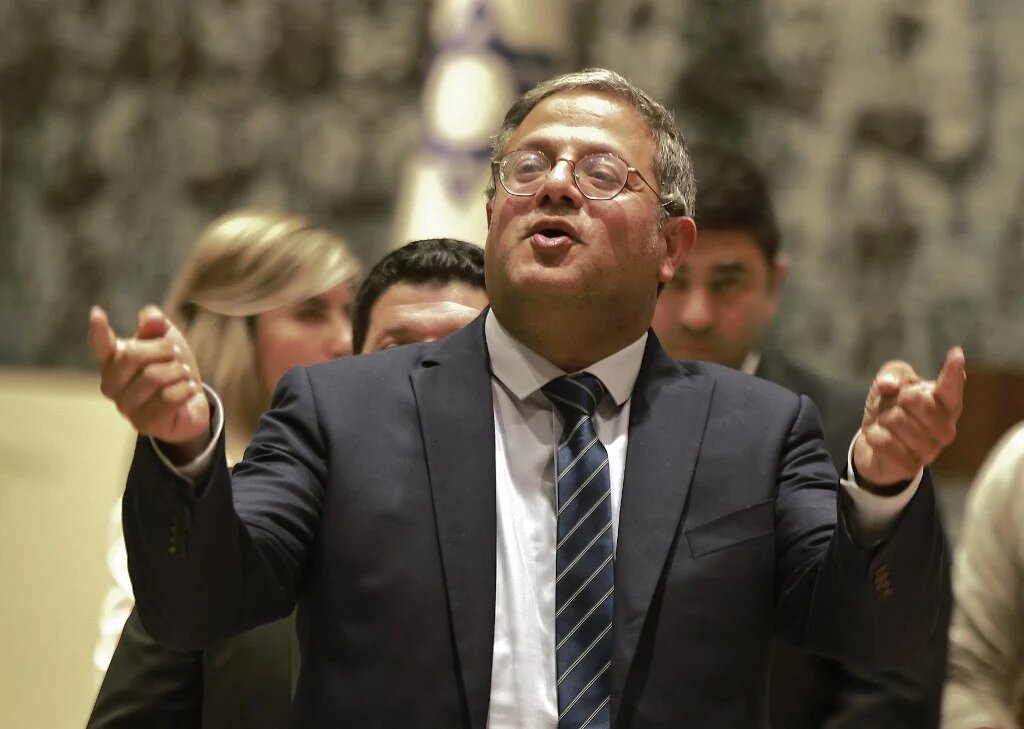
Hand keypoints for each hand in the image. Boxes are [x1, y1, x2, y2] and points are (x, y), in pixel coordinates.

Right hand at [88, 305, 210, 459]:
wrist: (192, 402)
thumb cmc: (171, 367)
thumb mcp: (166, 338)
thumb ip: (155, 322)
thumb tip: (151, 319)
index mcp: (113, 361)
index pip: (101, 345)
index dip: (98, 330)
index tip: (96, 313)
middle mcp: (112, 385)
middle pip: (133, 356)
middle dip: (163, 350)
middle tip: (176, 355)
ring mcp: (126, 407)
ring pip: (154, 377)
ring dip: (178, 372)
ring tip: (183, 375)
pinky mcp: (144, 423)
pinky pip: (169, 398)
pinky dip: (186, 389)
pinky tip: (188, 390)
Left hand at [853, 346, 964, 489]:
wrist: (873, 446)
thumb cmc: (890, 409)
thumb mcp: (890, 383)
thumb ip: (892, 374)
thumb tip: (889, 386)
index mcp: (945, 405)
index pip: (951, 389)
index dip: (953, 372)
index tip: (956, 354)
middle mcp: (945, 429)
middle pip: (915, 400)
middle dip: (896, 399)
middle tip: (894, 407)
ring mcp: (930, 451)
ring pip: (896, 420)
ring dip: (882, 418)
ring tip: (887, 425)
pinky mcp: (910, 467)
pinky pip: (883, 441)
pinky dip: (873, 435)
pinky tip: (879, 438)